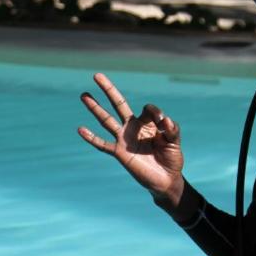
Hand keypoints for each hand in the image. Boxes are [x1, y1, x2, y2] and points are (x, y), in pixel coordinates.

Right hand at [78, 72, 185, 207]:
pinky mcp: (119, 153)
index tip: (165, 124)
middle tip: (97, 75)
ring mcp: (124, 139)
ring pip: (106, 120)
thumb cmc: (171, 158)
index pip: (147, 109)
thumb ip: (172, 129)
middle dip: (108, 89)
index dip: (155, 113)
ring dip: (95, 107)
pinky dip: (92, 138)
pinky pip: (102, 144)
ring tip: (84, 95)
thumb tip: (165, 119)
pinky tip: (80, 129)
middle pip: (118, 104)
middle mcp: (133, 127)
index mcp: (147, 123)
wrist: (165, 179)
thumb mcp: (175, 141)